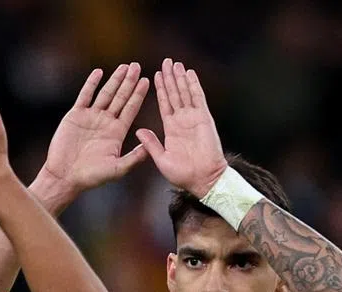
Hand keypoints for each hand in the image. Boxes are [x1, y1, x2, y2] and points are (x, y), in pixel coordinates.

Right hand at [38, 63, 149, 197]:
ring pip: (105, 93)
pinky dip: (91, 84)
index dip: (138, 95)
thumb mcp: (117, 169)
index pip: (131, 109)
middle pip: (120, 97)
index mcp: (117, 132)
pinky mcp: (76, 115)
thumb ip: (134, 158)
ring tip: (124, 67)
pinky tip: (98, 72)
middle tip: (137, 66)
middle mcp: (106, 122)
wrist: (65, 176)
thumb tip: (150, 148)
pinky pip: (85, 96)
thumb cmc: (91, 177)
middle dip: (129, 82)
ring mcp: (91, 117)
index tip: (146, 80)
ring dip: (114, 80)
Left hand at [135, 59, 226, 196]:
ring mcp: (193, 118)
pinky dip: (193, 85)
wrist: (203, 180)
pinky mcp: (204, 118)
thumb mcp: (161, 159)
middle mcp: (182, 120)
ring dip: (179, 78)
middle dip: (169, 78)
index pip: (164, 104)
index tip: (154, 76)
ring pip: (184, 92)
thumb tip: (138, 130)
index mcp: (171, 129)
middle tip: (165, 61)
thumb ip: (151, 144)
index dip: (159, 90)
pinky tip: (189, 73)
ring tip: (174, 63)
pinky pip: (197, 98)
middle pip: (174, 94)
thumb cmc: (183, 175)